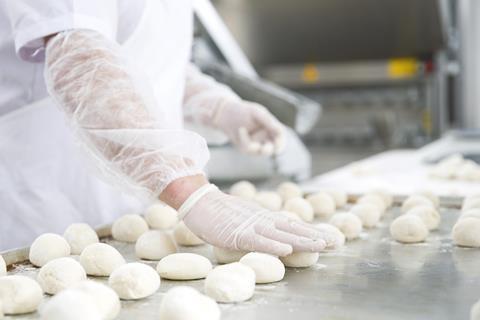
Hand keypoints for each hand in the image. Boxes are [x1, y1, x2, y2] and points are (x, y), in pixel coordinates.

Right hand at [179, 185, 329, 255]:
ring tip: (321, 245)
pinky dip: (272, 245)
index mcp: (266, 218)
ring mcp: (251, 226)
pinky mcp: (237, 233)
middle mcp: (263, 220)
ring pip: (281, 234)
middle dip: (315, 236)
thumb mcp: (247, 218)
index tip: (330, 238)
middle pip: (293, 229)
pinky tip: (286, 249)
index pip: (293, 226)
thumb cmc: (221, 213)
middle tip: (337, 242)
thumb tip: (278, 235)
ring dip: (301, 240)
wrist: (200, 202)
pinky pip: (257, 240)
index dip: (312, 232)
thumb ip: (262, 226)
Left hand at [214, 101, 284, 155]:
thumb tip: (280, 130)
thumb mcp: (256, 112)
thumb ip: (268, 121)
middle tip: (264, 149)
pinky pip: (247, 149)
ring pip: (258, 151)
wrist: (226, 114)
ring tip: (241, 129)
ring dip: (250, 143)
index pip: (280, 137)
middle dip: (268, 150)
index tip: (277, 145)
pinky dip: (243, 139)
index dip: (280, 142)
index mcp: (272, 127)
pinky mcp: (246, 149)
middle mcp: (266, 137)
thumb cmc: (243, 111)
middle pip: (272, 149)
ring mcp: (256, 144)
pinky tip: (240, 131)